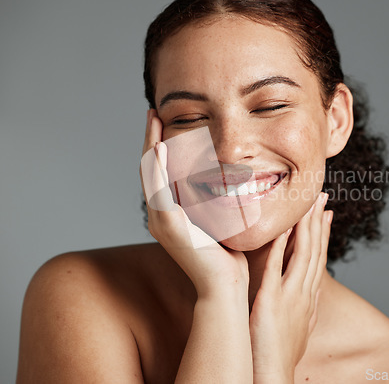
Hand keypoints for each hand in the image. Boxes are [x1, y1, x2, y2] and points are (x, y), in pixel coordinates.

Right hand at [140, 109, 248, 296]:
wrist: (226, 285)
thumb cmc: (228, 254)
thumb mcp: (219, 218)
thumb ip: (216, 197)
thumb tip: (229, 175)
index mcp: (170, 212)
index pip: (161, 172)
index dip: (160, 146)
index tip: (166, 122)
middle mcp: (159, 214)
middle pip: (150, 169)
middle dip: (151, 139)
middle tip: (154, 113)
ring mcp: (160, 220)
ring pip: (150, 175)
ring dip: (151, 145)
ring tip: (155, 119)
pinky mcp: (167, 225)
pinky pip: (158, 189)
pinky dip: (158, 167)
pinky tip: (162, 145)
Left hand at [249, 192, 331, 381]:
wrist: (274, 375)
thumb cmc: (282, 352)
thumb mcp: (300, 325)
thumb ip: (305, 305)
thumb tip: (311, 292)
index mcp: (309, 296)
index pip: (319, 258)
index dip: (323, 234)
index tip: (325, 213)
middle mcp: (305, 292)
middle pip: (315, 250)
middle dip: (319, 222)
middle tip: (321, 197)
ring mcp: (291, 295)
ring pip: (303, 253)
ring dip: (306, 226)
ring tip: (308, 203)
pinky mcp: (272, 300)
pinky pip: (277, 266)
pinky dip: (280, 245)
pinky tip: (281, 228)